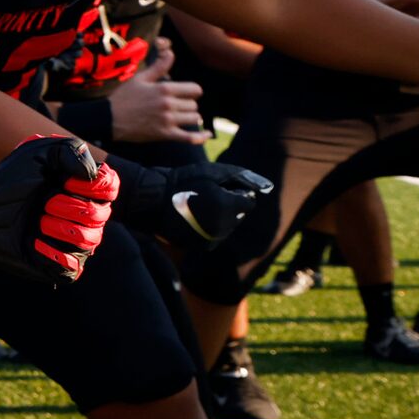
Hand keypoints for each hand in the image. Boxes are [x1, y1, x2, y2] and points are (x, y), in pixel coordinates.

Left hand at [0, 137, 116, 284]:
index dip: (93, 185)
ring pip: (89, 240)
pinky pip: (72, 266)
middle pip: (100, 215)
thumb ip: (70, 150)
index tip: (63, 180)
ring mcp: (71, 242)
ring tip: (37, 220)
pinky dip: (53, 252)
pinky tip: (33, 240)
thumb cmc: (8, 180)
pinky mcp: (56, 265)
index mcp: (83, 190)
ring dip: (60, 227)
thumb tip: (93, 174)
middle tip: (44, 202)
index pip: (110, 188)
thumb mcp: (36, 152)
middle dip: (70, 206)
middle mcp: (83, 216)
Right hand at [105, 41, 206, 143]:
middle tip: (176, 107)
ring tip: (181, 117)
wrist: (108, 119)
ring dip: (190, 118)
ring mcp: (167, 120)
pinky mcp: (164, 134)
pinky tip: (206, 135)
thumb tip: (170, 51)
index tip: (185, 94)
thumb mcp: (141, 78)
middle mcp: (168, 104)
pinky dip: (200, 137)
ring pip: (193, 118)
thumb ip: (159, 66)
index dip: (192, 92)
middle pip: (194, 105)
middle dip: (187, 105)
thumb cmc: (124, 97)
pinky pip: (189, 137)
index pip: (195, 89)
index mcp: (165, 88)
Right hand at [114, 159, 273, 249]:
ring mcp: (211, 238)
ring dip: (219, 217)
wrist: (151, 201)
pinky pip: (213, 237)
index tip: (218, 188)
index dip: (235, 193)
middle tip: (205, 197)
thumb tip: (268, 189)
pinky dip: (207, 228)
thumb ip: (243, 178)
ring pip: (227, 227)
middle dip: (229, 206)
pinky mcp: (200, 246)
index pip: (248, 202)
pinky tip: (192, 219)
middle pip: (239, 216)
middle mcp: (224, 226)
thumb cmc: (183, 181)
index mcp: (228, 206)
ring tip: (197, 208)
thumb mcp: (214, 172)